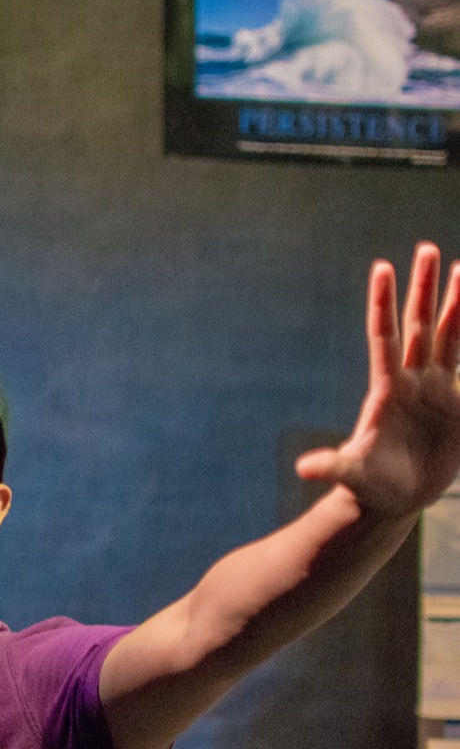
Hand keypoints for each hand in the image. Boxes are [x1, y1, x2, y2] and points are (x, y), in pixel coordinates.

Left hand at [296, 242, 459, 517]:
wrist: (394, 499)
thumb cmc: (369, 486)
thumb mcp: (352, 476)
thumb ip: (333, 467)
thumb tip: (304, 469)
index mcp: (387, 390)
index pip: (384, 336)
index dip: (383, 303)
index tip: (381, 266)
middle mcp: (413, 381)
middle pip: (421, 325)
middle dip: (424, 288)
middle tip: (425, 248)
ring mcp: (437, 390)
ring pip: (450, 336)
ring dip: (458, 304)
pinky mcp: (458, 405)